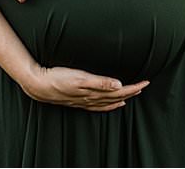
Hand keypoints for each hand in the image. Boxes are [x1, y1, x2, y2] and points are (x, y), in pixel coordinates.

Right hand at [18, 62, 148, 111]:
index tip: (145, 82)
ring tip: (132, 94)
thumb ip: (100, 82)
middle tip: (144, 86)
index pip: (120, 91)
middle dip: (132, 92)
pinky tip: (112, 103)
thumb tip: (119, 85)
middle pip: (117, 97)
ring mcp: (85, 100)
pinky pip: (99, 106)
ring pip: (109, 102)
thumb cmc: (57, 78)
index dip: (134, 87)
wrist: (38, 85)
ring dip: (122, 98)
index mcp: (94, 92)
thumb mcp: (80, 77)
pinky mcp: (79, 100)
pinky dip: (109, 105)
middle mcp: (92, 98)